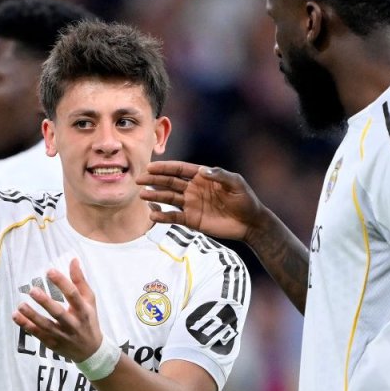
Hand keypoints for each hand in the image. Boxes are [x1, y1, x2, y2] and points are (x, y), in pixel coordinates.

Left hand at [12, 258, 101, 362]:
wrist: (91, 351)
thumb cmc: (89, 320)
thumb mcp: (89, 300)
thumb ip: (80, 281)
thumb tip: (73, 260)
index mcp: (83, 310)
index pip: (73, 295)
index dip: (62, 282)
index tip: (50, 271)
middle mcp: (73, 324)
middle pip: (58, 313)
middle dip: (45, 302)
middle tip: (33, 290)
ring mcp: (62, 335)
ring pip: (45, 326)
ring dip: (32, 316)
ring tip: (20, 305)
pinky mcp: (52, 343)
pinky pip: (38, 334)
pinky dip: (26, 326)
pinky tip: (16, 316)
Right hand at [138, 162, 267, 241]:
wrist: (250, 223)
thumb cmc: (245, 199)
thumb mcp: (236, 183)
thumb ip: (220, 175)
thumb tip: (201, 170)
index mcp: (202, 177)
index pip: (179, 170)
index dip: (165, 168)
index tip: (150, 167)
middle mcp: (193, 189)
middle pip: (170, 183)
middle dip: (154, 180)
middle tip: (139, 179)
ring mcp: (191, 205)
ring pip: (169, 199)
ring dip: (155, 197)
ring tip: (143, 195)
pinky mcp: (192, 220)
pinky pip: (174, 217)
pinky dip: (164, 217)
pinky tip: (153, 216)